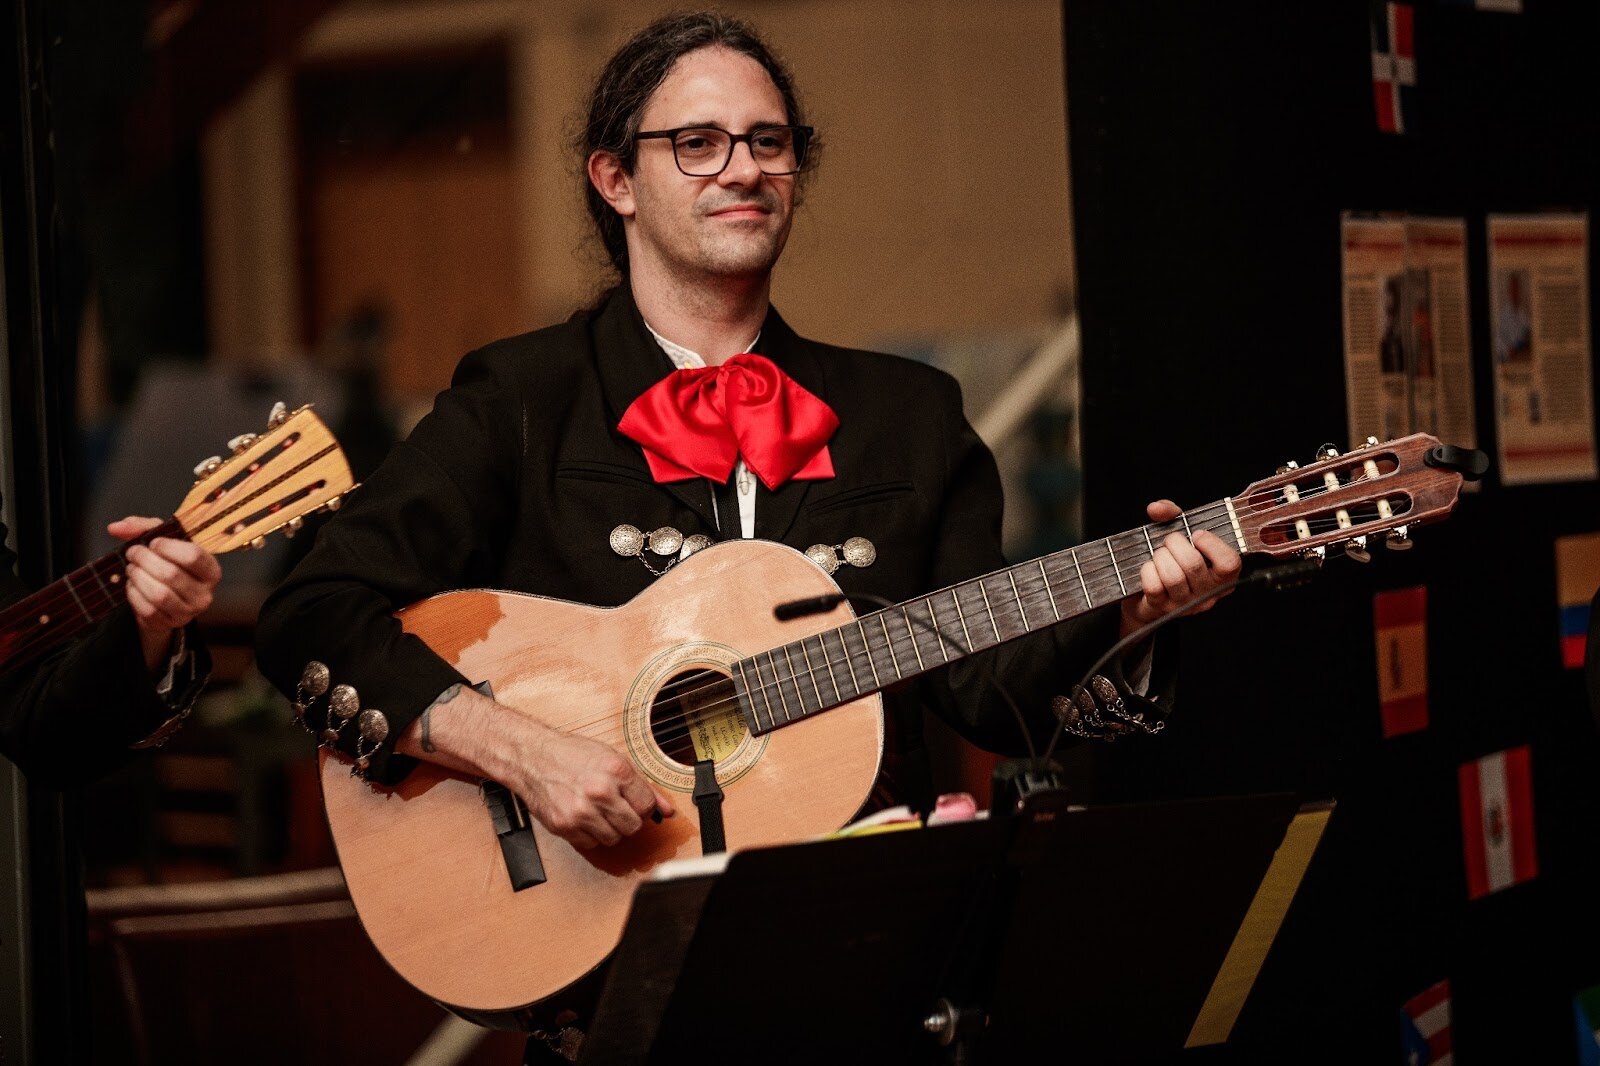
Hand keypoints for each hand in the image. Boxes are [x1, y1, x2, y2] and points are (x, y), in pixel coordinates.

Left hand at [108, 516, 221, 671]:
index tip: (153, 542)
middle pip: (171, 574)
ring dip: (138, 577)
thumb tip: (115, 527)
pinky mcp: (170, 624)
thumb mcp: (163, 542)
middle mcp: (205, 594)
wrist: (167, 598)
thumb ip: (142, 528)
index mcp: (211, 571)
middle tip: (133, 553)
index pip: (193, 556)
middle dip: (145, 560)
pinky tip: (133, 585)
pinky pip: (148, 610)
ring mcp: (189, 612)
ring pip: (159, 594)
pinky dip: (134, 594)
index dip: (168, 547)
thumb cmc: (169, 563)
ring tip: (132, 568)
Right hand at [401, 685, 676, 849]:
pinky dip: (591, 836)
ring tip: (599, 811)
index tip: (634, 802)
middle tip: (616, 807)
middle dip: (628, 819)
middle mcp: (600, 792)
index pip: (646, 805)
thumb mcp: (612, 759)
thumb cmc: (571, 755)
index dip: (642, 805)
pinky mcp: (565, 827)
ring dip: (610, 829)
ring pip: (614, 839)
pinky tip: (585, 818)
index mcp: (616, 771)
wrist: (532, 757)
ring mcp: (581, 812)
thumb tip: (667, 809)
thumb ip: (643, 786)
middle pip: (633, 826)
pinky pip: (591, 845)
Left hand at [1119, 499, 1241, 637]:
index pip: (1229, 563)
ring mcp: (1186, 604)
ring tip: (1159, 554)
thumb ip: (1172, 515)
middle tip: (1170, 541)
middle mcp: (1208, 593)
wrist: (1148, 595)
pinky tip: (1150, 568)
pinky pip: (1154, 586)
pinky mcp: (1163, 609)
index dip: (1212, 545)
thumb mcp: (1180, 534)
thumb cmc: (1172, 560)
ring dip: (1160, 557)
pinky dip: (1147, 571)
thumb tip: (1157, 508)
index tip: (1197, 534)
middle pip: (1193, 564)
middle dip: (1174, 544)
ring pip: (1173, 576)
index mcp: (1222, 576)